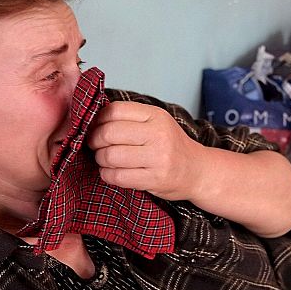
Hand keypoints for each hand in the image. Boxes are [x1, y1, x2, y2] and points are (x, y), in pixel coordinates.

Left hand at [86, 102, 204, 200]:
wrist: (197, 170)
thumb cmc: (171, 146)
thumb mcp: (157, 122)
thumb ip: (130, 118)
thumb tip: (93, 119)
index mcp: (156, 115)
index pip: (114, 110)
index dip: (97, 120)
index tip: (95, 127)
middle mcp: (158, 134)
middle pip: (108, 133)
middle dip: (94, 141)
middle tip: (95, 145)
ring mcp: (158, 158)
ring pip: (110, 156)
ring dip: (100, 159)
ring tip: (105, 160)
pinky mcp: (155, 179)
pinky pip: (117, 176)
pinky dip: (107, 175)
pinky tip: (112, 172)